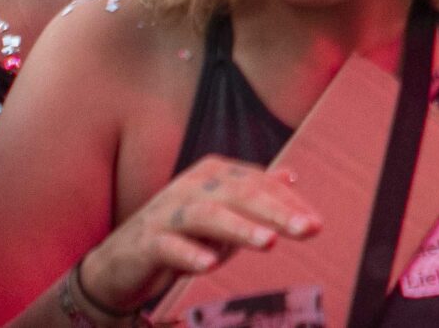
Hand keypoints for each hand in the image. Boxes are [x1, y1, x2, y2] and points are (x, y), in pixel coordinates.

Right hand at [74, 155, 318, 312]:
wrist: (121, 264)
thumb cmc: (182, 236)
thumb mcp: (223, 216)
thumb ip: (254, 196)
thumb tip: (291, 176)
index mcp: (215, 175)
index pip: (260, 185)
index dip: (290, 205)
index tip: (317, 225)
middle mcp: (192, 186)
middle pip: (241, 195)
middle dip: (277, 212)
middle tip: (308, 229)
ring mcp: (166, 213)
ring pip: (208, 216)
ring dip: (240, 228)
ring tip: (269, 242)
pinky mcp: (145, 243)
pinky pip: (169, 246)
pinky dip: (190, 254)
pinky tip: (210, 265)